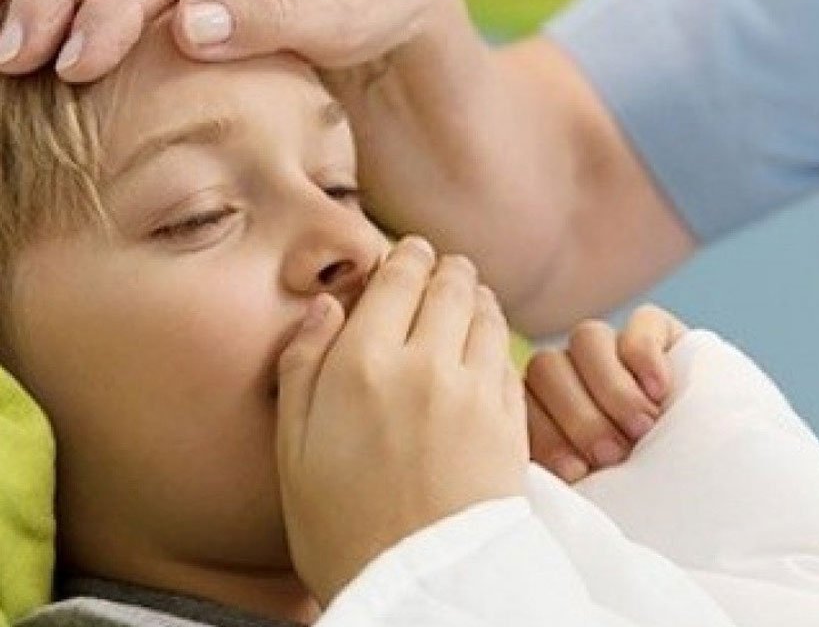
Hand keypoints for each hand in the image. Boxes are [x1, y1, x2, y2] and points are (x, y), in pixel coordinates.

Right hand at [275, 237, 527, 603]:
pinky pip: (508, 351)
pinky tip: (484, 344)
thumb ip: (302, 366)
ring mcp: (472, 388)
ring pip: (484, 310)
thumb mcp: (292, 448)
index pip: (397, 276)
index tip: (409, 252)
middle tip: (441, 268)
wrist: (418, 584)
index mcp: (360, 365)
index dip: (407, 255)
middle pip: (448, 282)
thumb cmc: (341, 524)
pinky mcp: (509, 416)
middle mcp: (421, 363)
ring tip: (466, 297)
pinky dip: (497, 335)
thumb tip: (326, 306)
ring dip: (475, 295)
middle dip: (444, 268)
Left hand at [525, 304, 686, 482]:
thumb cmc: (647, 497)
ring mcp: (611, 347)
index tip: (578, 472)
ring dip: (612, 389)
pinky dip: (645, 357)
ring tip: (644, 428)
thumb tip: (535, 479)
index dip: (545, 435)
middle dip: (579, 417)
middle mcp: (572, 373)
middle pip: (546, 367)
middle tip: (613, 455)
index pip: (521, 403)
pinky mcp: (656, 330)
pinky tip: (661, 392)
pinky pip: (639, 324)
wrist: (711, 484)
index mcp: (545, 411)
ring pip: (586, 339)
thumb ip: (564, 476)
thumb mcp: (601, 492)